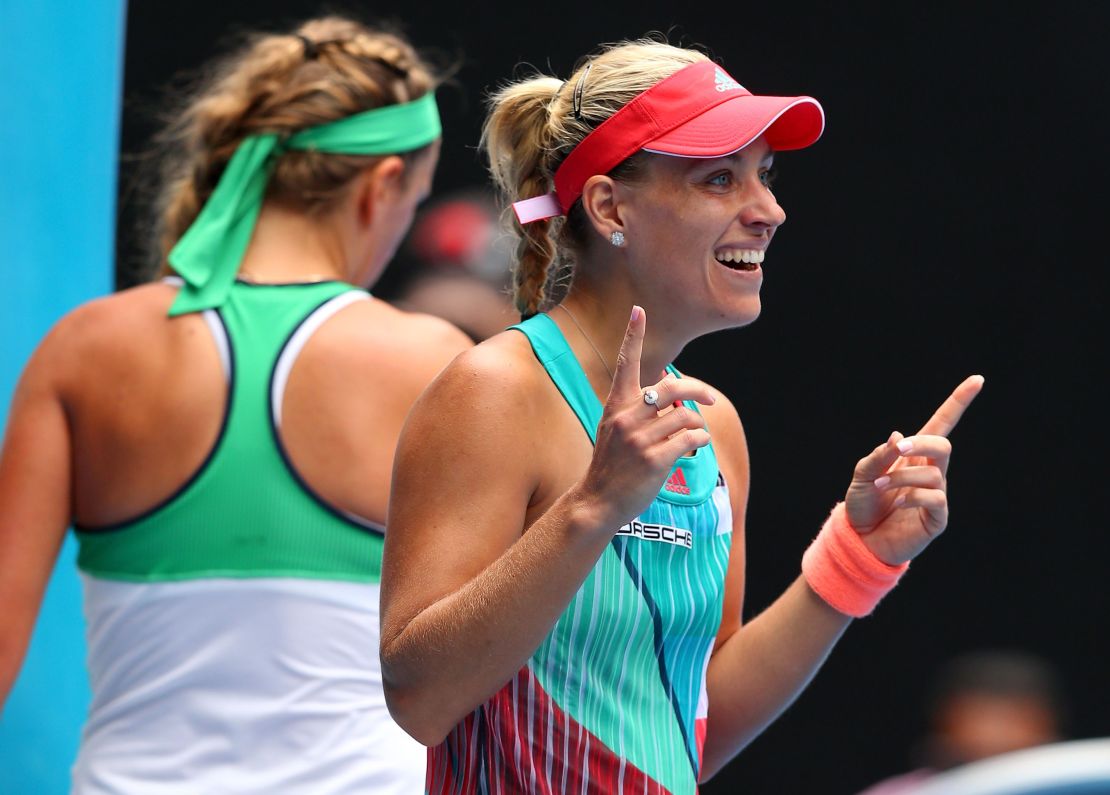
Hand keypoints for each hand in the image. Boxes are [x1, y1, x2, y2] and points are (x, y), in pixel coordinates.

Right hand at [575, 306, 715, 528]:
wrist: (597, 502)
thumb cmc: (610, 466)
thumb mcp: (616, 431)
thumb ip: (638, 410)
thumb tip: (672, 392)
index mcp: (616, 406)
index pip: (626, 364)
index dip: (633, 335)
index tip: (639, 310)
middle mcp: (627, 417)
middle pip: (672, 387)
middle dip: (698, 390)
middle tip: (711, 398)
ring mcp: (639, 439)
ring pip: (685, 416)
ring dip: (696, 425)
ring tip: (693, 436)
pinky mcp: (654, 459)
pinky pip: (690, 439)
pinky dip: (699, 441)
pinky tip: (694, 447)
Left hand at [843, 375, 984, 564]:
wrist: (859, 540)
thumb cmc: (862, 505)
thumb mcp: (862, 475)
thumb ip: (879, 456)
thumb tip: (899, 436)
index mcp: (914, 455)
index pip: (942, 424)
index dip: (959, 402)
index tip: (977, 379)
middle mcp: (930, 472)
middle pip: (942, 445)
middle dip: (922, 444)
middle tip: (898, 450)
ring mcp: (936, 495)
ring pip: (933, 473)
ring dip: (901, 477)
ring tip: (879, 488)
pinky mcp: (937, 519)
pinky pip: (935, 499)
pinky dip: (912, 496)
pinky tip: (898, 503)